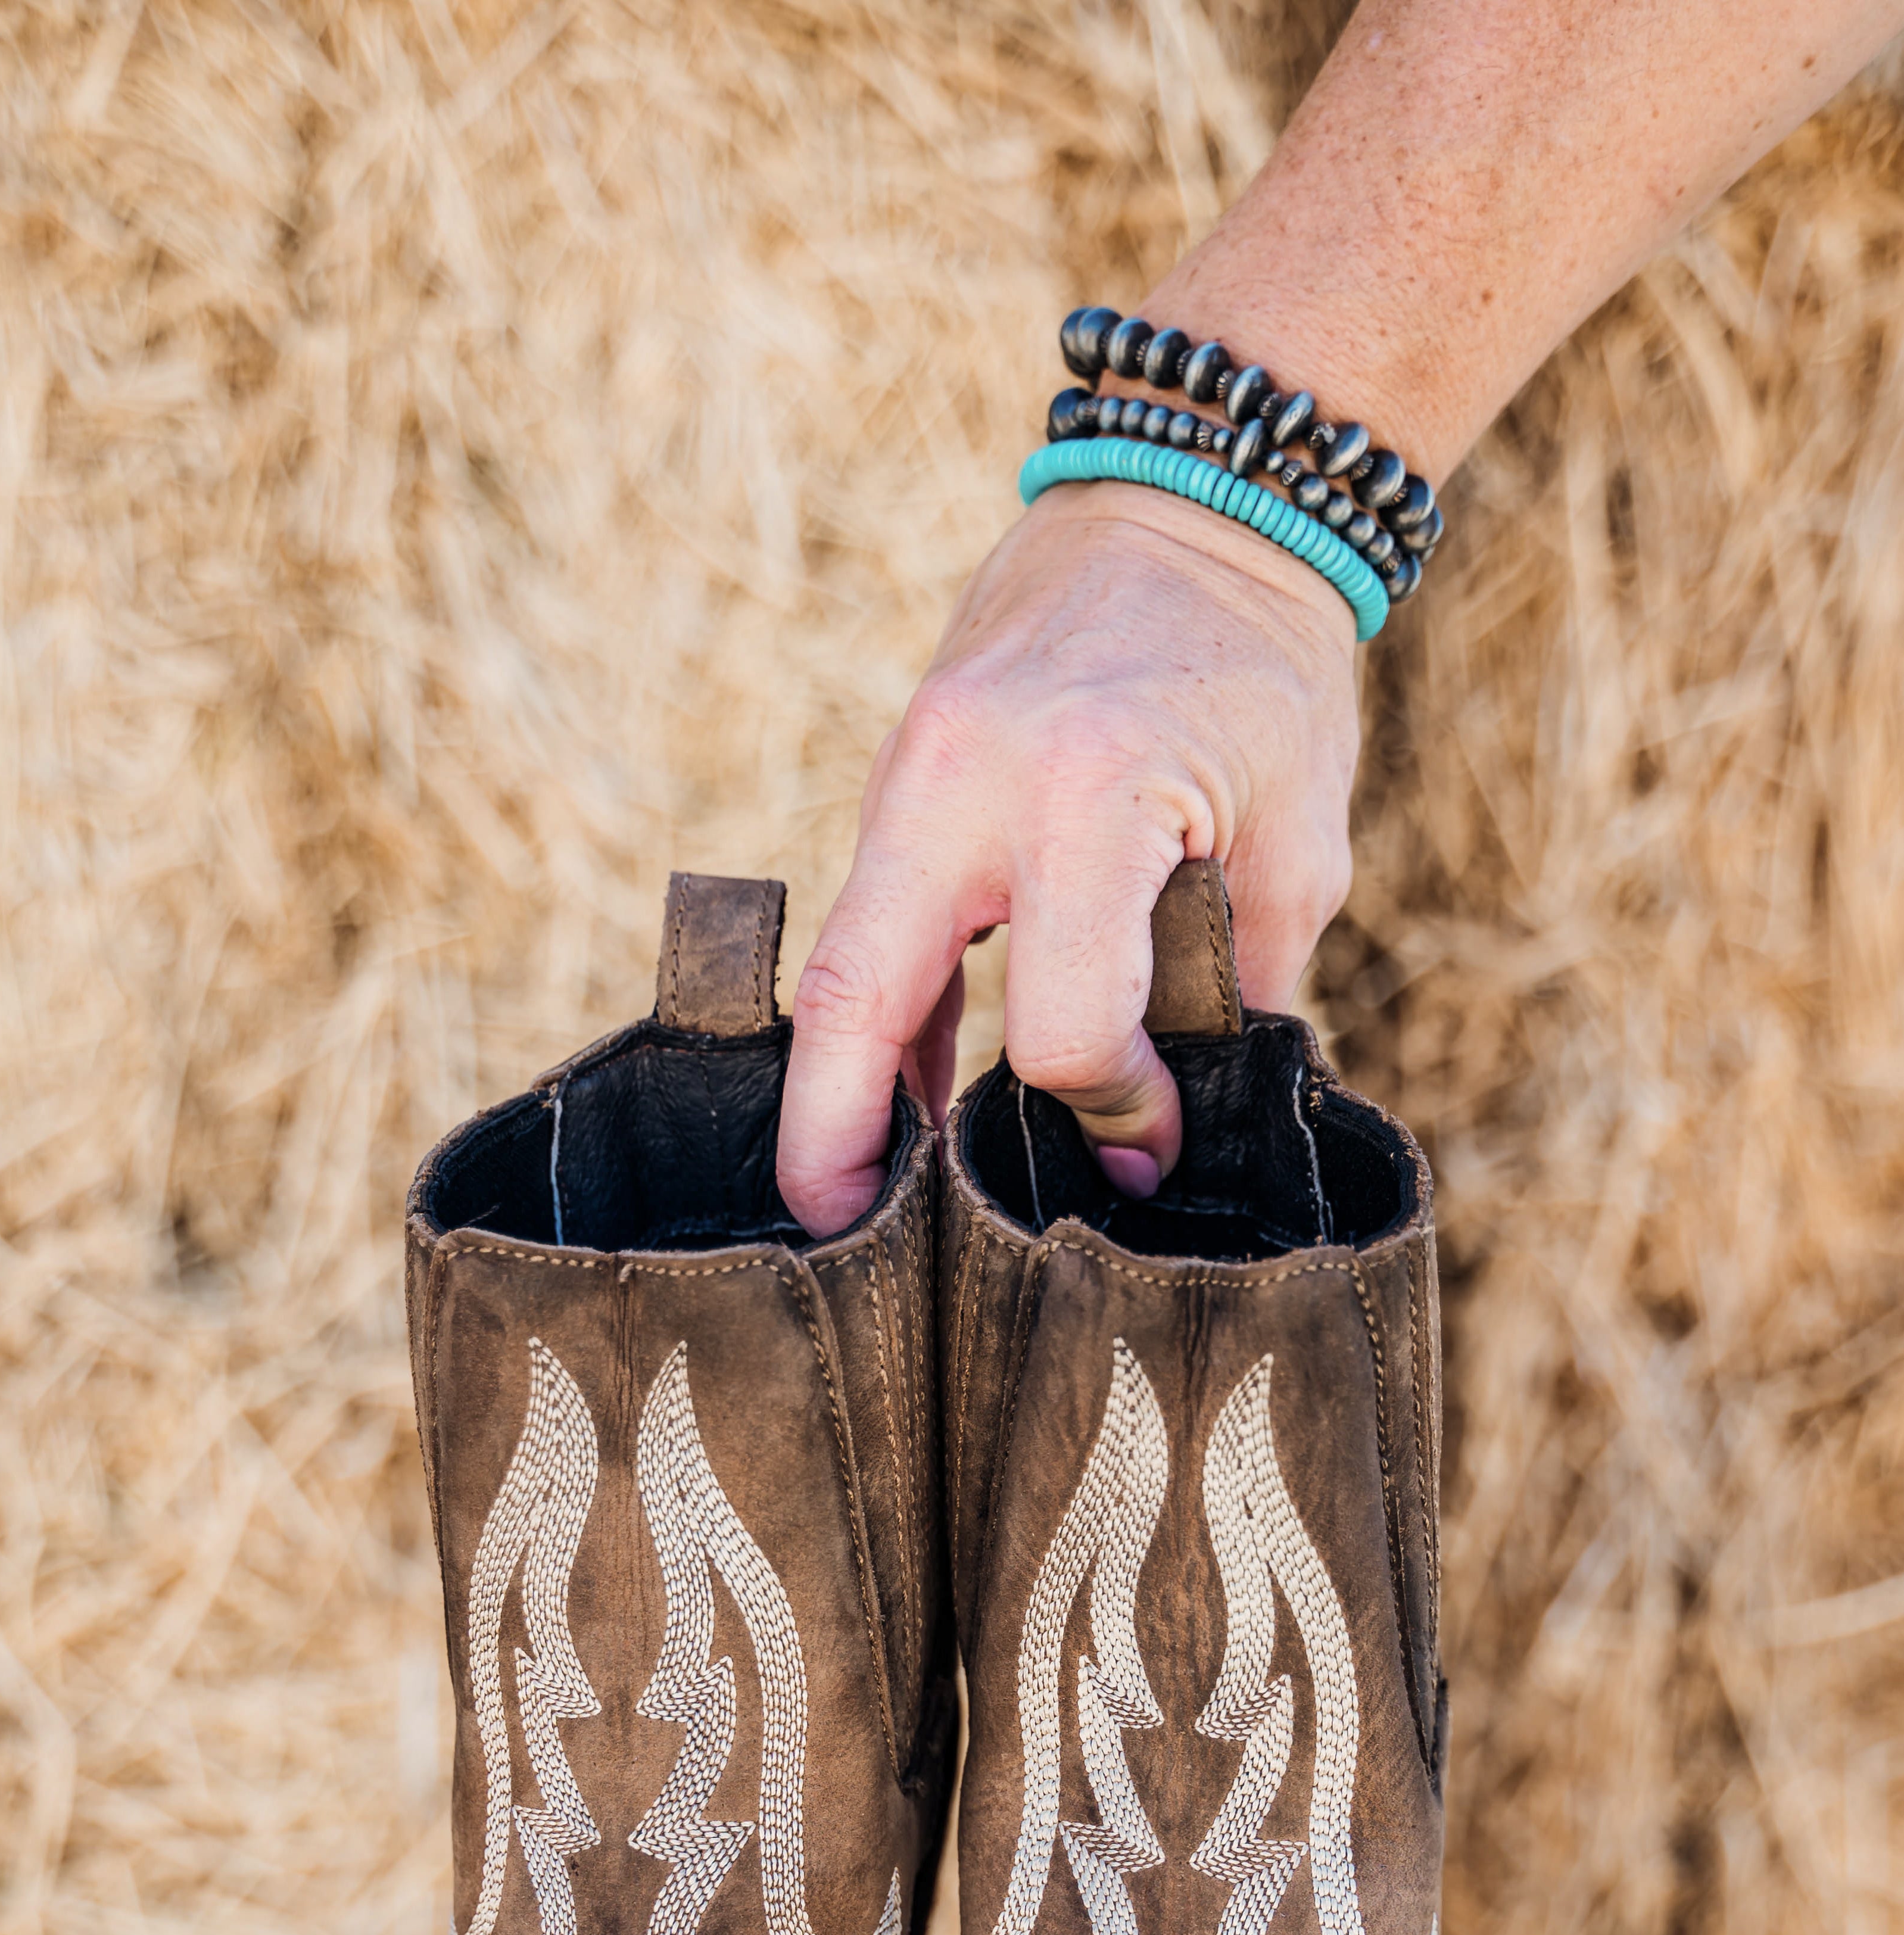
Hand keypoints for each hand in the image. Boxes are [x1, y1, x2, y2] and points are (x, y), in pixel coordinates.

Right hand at [776, 481, 1360, 1235]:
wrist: (1201, 495)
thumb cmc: (1266, 674)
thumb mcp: (1294, 844)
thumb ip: (1233, 993)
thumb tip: (1173, 1136)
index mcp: (1086, 794)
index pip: (1062, 1022)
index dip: (1109, 1111)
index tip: (1148, 1150)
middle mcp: (966, 783)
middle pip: (857, 1001)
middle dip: (837, 1137)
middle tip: (838, 1242)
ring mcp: (911, 775)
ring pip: (843, 970)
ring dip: (847, 1091)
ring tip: (858, 1203)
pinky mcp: (900, 781)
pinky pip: (871, 928)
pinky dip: (884, 1021)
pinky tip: (902, 1105)